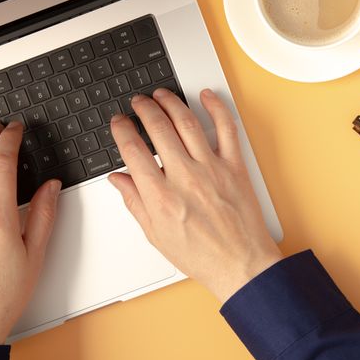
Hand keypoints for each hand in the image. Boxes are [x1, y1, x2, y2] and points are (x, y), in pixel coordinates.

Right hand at [107, 89, 282, 302]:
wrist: (241, 265)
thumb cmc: (203, 256)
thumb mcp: (156, 235)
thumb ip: (135, 202)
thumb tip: (118, 179)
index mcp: (161, 197)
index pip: (133, 151)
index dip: (122, 130)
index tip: (119, 122)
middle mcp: (185, 178)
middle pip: (158, 129)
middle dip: (144, 109)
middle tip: (138, 102)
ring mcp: (212, 169)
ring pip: (188, 123)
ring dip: (171, 103)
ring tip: (161, 95)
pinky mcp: (235, 167)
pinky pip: (226, 130)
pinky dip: (217, 109)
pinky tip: (206, 97)